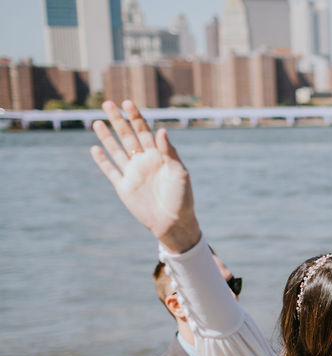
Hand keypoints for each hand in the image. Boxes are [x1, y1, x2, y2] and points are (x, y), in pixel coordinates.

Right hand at [89, 100, 199, 252]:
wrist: (174, 222)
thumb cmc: (182, 198)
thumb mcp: (179, 173)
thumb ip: (169, 152)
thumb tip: (160, 130)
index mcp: (159, 156)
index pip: (144, 131)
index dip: (135, 117)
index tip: (127, 102)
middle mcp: (144, 161)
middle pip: (127, 136)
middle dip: (118, 120)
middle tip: (107, 103)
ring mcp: (133, 173)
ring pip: (116, 150)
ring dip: (107, 136)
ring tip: (97, 122)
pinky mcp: (124, 187)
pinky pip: (110, 170)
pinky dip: (102, 160)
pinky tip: (94, 148)